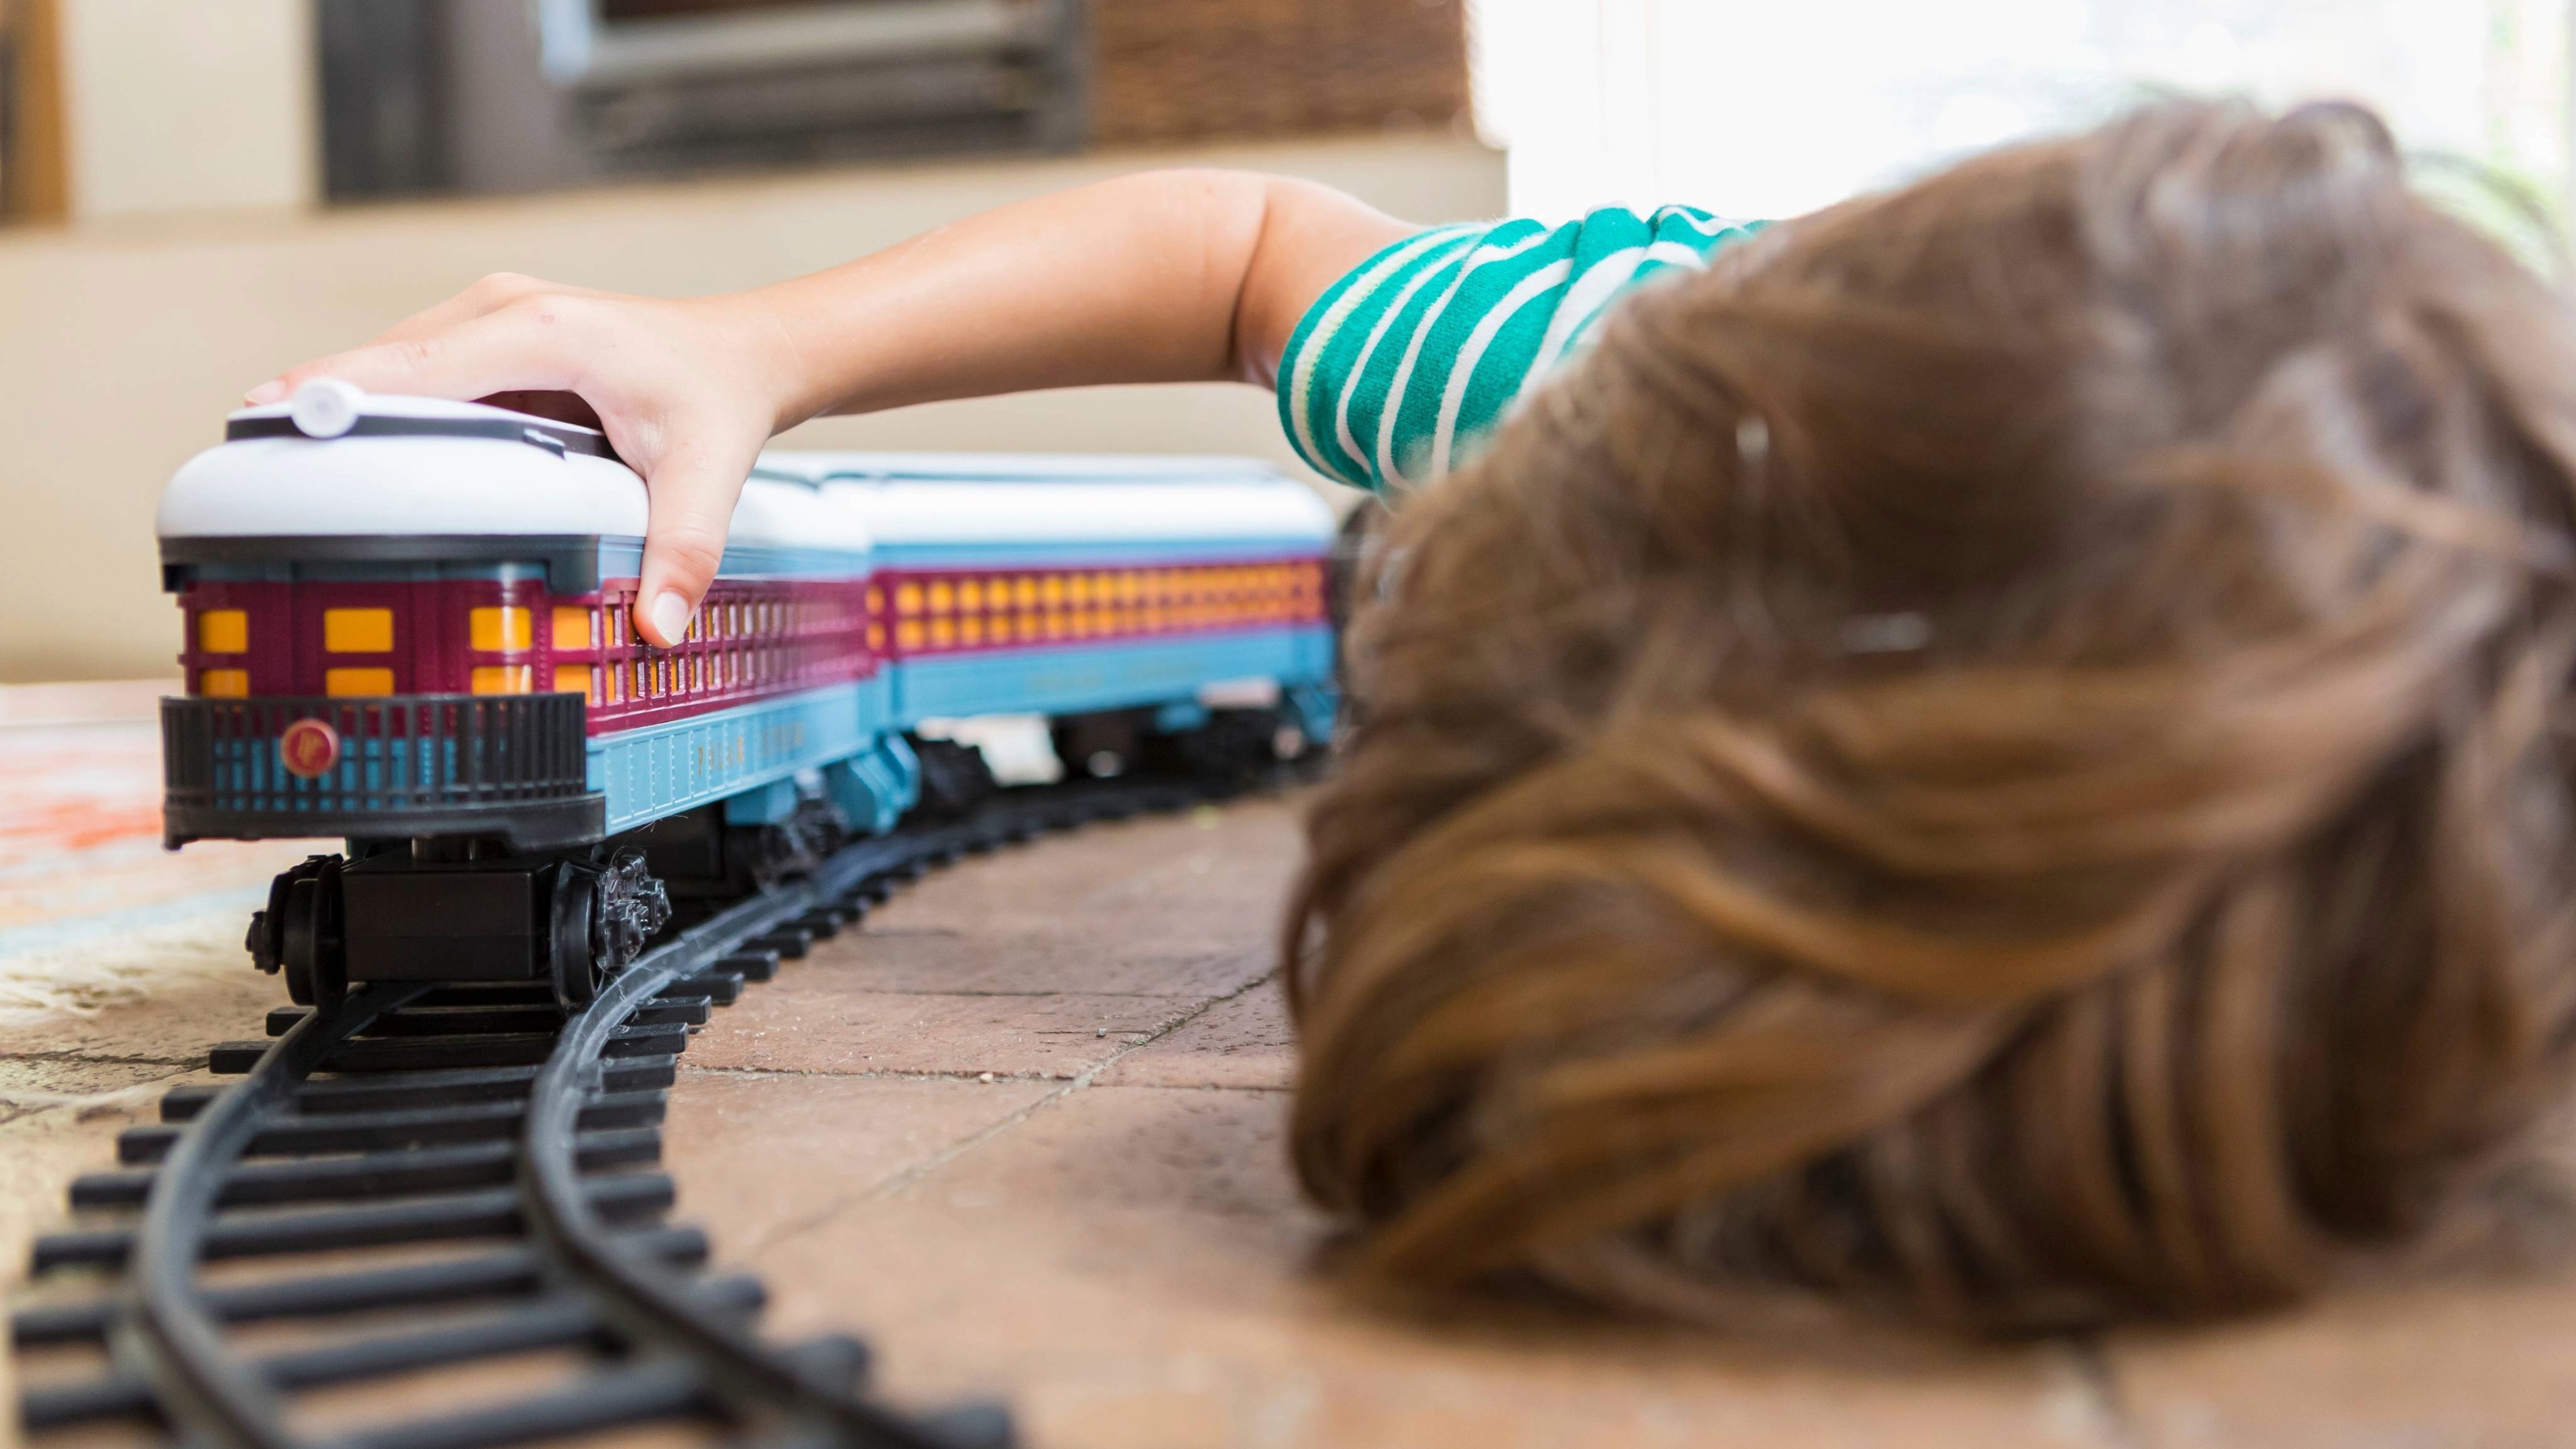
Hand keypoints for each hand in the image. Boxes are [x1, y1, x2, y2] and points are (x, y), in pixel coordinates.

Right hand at [250, 274, 807, 646]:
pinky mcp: (488, 333)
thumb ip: (680, 552)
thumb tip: (657, 627)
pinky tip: (338, 447)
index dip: (342, 391)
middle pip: (384, 359)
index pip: (418, 365)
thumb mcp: (707, 477)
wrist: (744, 353)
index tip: (270, 418)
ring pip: (392, 362)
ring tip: (272, 460)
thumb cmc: (716, 402)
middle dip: (319, 404)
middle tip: (247, 457)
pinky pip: (417, 369)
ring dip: (342, 404)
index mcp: (542, 333)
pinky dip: (379, 403)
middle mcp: (504, 309)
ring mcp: (491, 314)